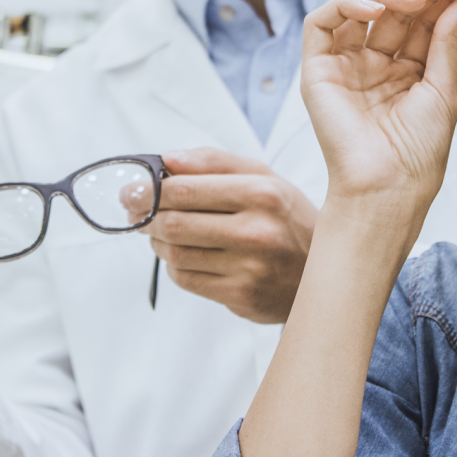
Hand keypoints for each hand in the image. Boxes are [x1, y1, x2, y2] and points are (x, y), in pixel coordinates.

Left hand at [147, 148, 317, 323]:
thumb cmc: (288, 218)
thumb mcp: (264, 178)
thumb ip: (214, 162)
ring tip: (161, 232)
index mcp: (262, 193)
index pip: (185, 190)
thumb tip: (167, 160)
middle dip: (145, 216)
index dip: (148, 190)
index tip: (130, 190)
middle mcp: (258, 231)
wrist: (326, 271)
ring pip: (175, 253)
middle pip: (174, 223)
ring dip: (158, 241)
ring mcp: (250, 268)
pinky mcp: (241, 296)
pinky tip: (185, 255)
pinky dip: (175, 265)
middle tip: (135, 211)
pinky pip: (186, 279)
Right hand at [300, 0, 456, 212]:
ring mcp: (346, 65)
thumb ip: (448, 42)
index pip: (425, 20)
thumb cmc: (419, 153)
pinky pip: (322, 24)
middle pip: (398, 10)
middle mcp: (376, 63)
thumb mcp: (445, 91)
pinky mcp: (318, 70)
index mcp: (409, 71)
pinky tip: (376, 9)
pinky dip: (346, 6)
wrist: (388, 188)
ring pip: (362, 9)